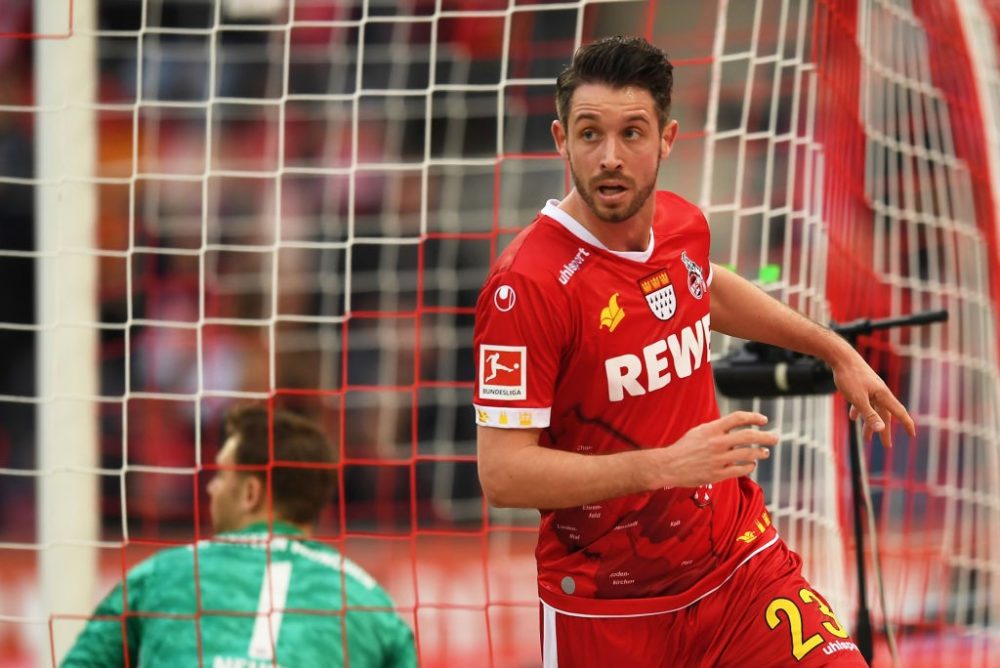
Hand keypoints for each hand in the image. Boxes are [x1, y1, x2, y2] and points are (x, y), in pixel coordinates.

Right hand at [658, 411, 778, 487]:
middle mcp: (717, 442)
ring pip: (748, 454)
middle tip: (775, 438)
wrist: (669, 466)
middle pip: (749, 436)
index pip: (738, 418)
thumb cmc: (684, 447)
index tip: (763, 420)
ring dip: (760, 452)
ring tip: (765, 452)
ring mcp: (718, 459)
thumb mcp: (699, 431)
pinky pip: (740, 470)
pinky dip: (749, 466)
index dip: (754, 417)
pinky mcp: (718, 474)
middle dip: (766, 436)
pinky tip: (751, 464)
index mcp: (712, 429)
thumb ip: (717, 428)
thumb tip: (736, 426)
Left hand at [831, 351, 915, 446]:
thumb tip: (881, 429)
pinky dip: (859, 411)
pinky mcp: (861, 386)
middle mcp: (879, 393)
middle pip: (885, 415)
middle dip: (884, 431)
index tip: (912, 435)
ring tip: (866, 438)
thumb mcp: (858, 399)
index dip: (906, 424)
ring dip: (870, 424)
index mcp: (883, 395)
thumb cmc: (850, 377)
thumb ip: (869, 414)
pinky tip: (853, 417)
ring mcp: (870, 389)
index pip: (899, 412)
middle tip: (886, 446)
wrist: (841, 357)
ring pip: (873, 410)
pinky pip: (863, 402)